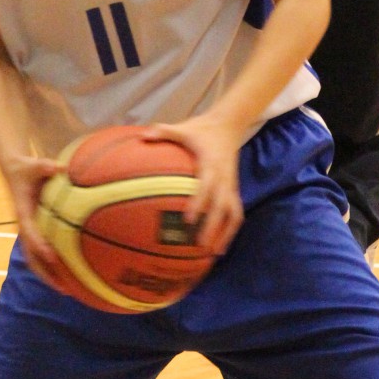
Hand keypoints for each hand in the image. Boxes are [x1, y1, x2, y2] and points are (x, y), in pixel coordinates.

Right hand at [4, 153, 63, 281]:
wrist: (14, 170)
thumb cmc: (26, 168)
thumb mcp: (33, 164)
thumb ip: (45, 165)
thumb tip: (60, 166)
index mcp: (23, 213)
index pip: (30, 234)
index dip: (40, 246)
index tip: (54, 257)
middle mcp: (25, 227)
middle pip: (32, 257)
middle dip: (47, 274)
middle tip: (65, 289)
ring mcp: (30, 232)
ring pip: (37, 260)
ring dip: (51, 276)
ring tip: (72, 291)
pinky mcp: (36, 231)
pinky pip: (45, 251)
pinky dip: (57, 264)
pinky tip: (76, 272)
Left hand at [144, 116, 245, 253]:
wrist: (229, 125)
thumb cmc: (202, 129)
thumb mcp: (184, 127)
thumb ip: (164, 132)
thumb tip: (142, 137)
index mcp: (211, 163)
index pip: (207, 185)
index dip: (199, 202)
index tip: (188, 220)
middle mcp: (224, 177)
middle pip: (222, 205)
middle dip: (213, 226)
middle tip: (199, 245)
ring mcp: (230, 185)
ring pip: (233, 213)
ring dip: (225, 233)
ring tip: (213, 253)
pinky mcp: (233, 190)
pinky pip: (235, 213)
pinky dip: (230, 231)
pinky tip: (219, 248)